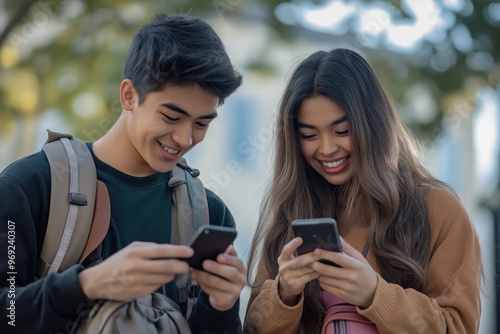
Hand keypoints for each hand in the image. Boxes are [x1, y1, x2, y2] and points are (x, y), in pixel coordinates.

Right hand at [78, 241, 192, 300]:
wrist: (98, 281)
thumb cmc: (117, 262)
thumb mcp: (131, 249)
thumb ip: (149, 247)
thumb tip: (169, 249)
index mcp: (136, 253)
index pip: (162, 251)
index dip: (179, 251)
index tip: (190, 252)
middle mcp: (137, 267)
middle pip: (167, 267)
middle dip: (182, 266)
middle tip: (187, 266)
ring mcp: (138, 281)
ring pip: (165, 278)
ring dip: (173, 275)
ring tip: (173, 271)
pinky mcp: (139, 292)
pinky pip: (158, 286)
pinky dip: (162, 282)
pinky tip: (159, 278)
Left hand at [190, 245, 246, 311]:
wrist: (225, 298)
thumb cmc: (225, 278)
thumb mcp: (228, 267)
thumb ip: (228, 256)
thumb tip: (228, 247)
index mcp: (242, 269)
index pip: (238, 262)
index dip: (229, 259)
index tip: (219, 256)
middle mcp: (241, 280)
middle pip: (231, 273)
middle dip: (217, 267)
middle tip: (204, 263)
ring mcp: (235, 291)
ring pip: (219, 283)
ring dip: (205, 277)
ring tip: (195, 272)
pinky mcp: (227, 300)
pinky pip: (213, 292)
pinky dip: (204, 285)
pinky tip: (198, 280)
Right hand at [277, 237, 319, 305]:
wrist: (287, 286)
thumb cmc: (293, 268)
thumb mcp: (290, 260)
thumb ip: (298, 254)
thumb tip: (313, 245)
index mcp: (282, 258)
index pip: (286, 250)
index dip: (293, 244)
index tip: (300, 238)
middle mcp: (283, 267)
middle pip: (298, 261)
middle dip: (310, 256)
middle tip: (319, 252)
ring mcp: (288, 277)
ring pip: (304, 270)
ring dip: (315, 265)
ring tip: (324, 260)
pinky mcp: (294, 284)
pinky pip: (307, 278)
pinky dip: (315, 274)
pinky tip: (321, 271)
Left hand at [310, 237, 376, 307]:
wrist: (374, 293)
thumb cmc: (365, 272)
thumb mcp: (360, 258)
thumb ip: (347, 248)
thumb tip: (337, 237)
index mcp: (356, 265)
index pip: (338, 258)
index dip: (325, 254)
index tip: (316, 250)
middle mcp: (351, 277)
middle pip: (327, 270)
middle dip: (315, 264)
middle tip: (309, 259)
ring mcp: (346, 287)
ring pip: (325, 279)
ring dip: (317, 273)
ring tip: (313, 267)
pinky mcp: (342, 295)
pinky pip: (326, 287)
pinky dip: (321, 281)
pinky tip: (320, 276)